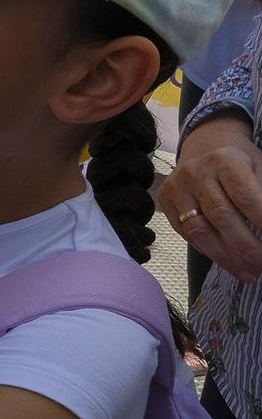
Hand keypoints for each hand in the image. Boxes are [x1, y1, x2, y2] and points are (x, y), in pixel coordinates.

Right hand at [161, 113, 261, 281]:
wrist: (203, 146)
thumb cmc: (238, 162)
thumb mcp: (259, 168)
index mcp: (225, 160)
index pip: (245, 196)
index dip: (260, 221)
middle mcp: (197, 172)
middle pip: (221, 217)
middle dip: (246, 247)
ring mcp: (178, 189)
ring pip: (201, 231)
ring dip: (227, 257)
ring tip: (249, 272)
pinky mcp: (166, 203)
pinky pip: (187, 236)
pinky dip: (211, 253)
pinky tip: (230, 263)